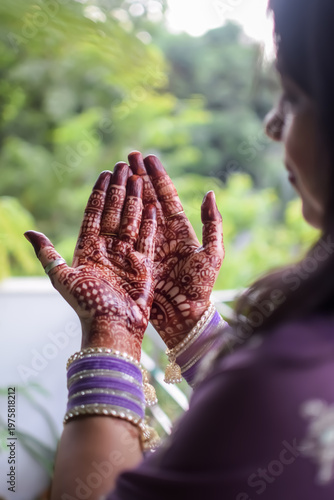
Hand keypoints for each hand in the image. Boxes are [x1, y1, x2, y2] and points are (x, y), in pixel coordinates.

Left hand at [25, 165, 156, 360]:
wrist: (113, 326)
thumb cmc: (88, 305)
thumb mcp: (63, 278)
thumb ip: (48, 254)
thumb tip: (27, 232)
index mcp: (88, 250)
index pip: (94, 214)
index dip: (99, 194)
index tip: (105, 174)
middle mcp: (108, 249)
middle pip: (115, 212)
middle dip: (119, 188)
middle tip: (124, 165)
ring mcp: (127, 255)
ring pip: (132, 220)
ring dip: (135, 198)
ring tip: (139, 177)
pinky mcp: (143, 263)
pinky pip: (148, 237)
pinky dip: (151, 221)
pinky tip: (153, 205)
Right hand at [127, 152, 223, 347]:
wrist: (185, 316)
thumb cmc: (201, 287)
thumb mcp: (212, 253)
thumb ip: (211, 224)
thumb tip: (210, 193)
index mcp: (180, 230)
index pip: (167, 196)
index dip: (158, 177)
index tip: (147, 158)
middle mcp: (162, 233)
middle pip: (148, 199)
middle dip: (139, 177)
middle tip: (127, 157)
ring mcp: (148, 244)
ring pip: (136, 212)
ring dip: (128, 192)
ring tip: (118, 173)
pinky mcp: (136, 257)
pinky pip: (126, 233)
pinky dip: (120, 217)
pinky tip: (112, 202)